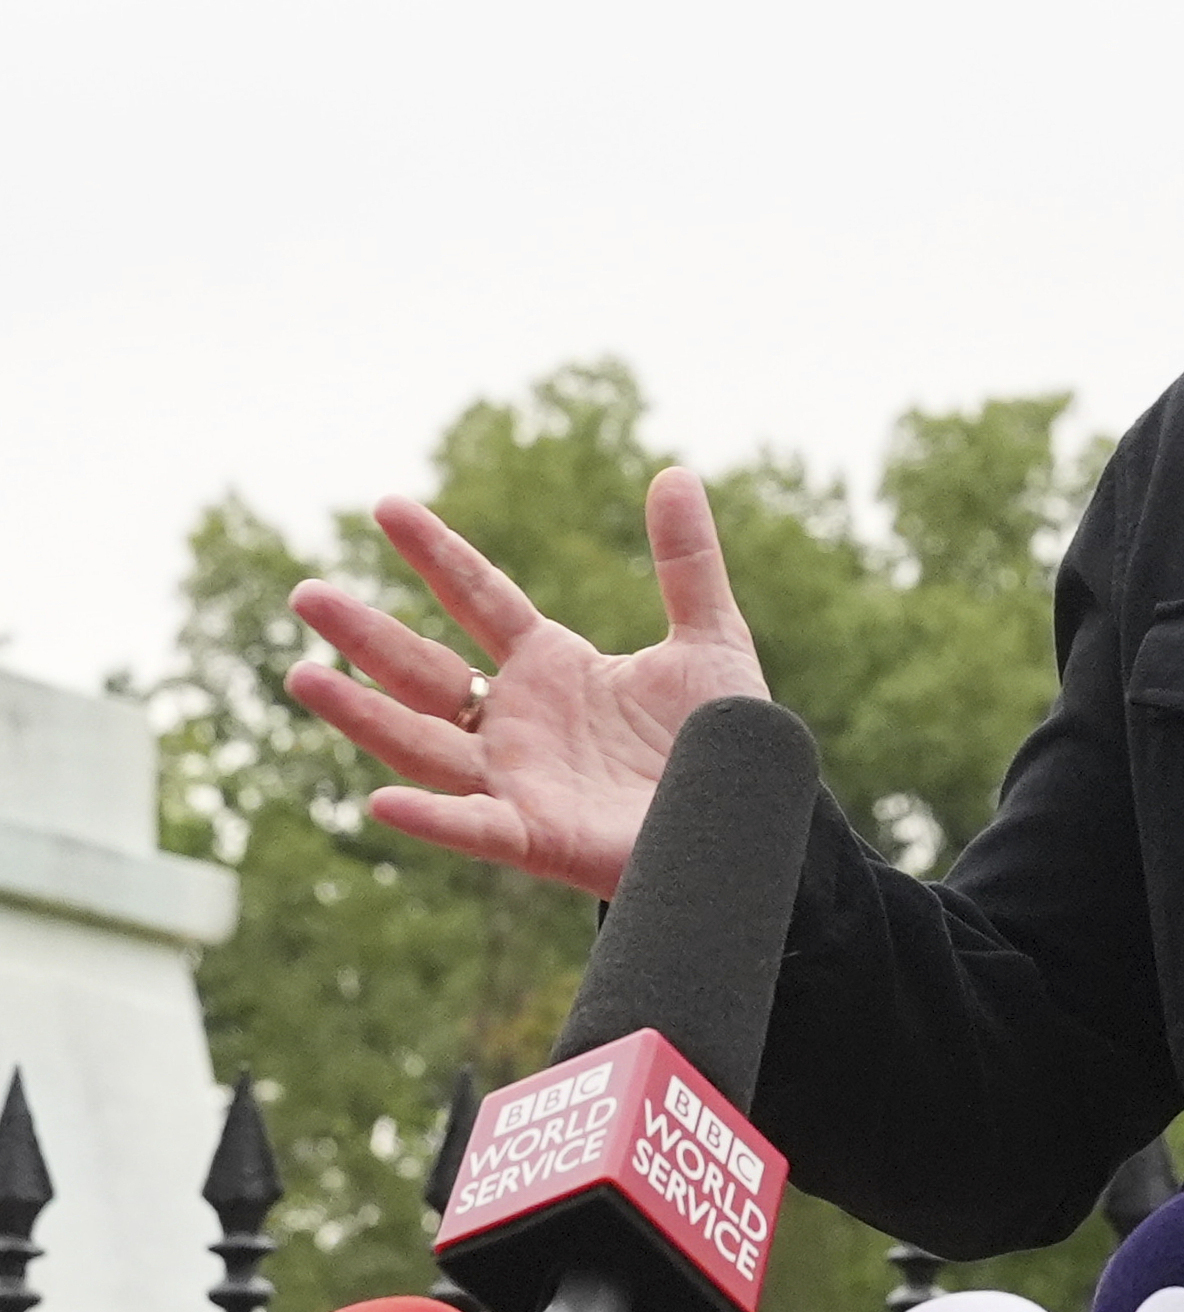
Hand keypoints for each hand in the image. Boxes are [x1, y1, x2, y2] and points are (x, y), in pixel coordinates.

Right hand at [283, 466, 769, 898]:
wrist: (752, 824)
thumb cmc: (722, 743)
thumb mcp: (712, 641)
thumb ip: (688, 564)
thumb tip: (675, 473)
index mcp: (551, 666)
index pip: (479, 597)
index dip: (436, 552)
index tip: (386, 504)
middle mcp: (518, 721)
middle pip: (425, 670)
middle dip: (366, 635)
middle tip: (305, 593)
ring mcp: (519, 781)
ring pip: (422, 745)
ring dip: (363, 714)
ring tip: (302, 675)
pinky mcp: (538, 837)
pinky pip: (475, 828)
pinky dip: (432, 818)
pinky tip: (382, 802)